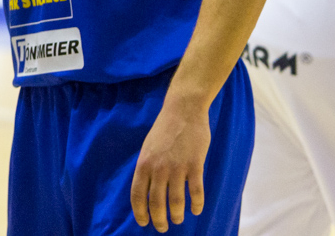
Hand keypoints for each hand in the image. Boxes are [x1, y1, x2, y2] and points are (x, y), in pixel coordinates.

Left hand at [131, 100, 210, 231]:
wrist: (183, 110)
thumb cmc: (164, 129)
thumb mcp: (148, 148)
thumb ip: (147, 168)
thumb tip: (146, 189)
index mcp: (144, 163)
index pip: (137, 194)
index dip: (140, 212)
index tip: (143, 222)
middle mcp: (158, 168)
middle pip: (156, 202)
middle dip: (159, 219)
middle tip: (162, 227)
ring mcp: (177, 167)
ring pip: (176, 201)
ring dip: (177, 215)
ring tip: (178, 220)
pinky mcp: (194, 165)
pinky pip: (196, 192)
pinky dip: (196, 204)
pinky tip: (196, 209)